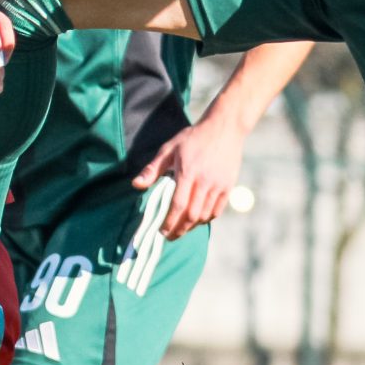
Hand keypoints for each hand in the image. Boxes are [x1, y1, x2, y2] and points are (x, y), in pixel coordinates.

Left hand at [132, 116, 247, 237]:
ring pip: (204, 215)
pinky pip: (217, 210)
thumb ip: (153, 169)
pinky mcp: (228, 186)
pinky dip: (206, 218)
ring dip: (192, 226)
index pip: (177, 205)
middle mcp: (204, 181)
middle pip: (191, 215)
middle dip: (179, 230)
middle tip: (170, 236)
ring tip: (181, 229)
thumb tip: (136, 185)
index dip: (169, 222)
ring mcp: (218, 185)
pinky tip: (197, 219)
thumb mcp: (169, 149)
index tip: (162, 231)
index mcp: (187, 172)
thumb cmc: (193, 137)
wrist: (224, 128)